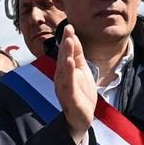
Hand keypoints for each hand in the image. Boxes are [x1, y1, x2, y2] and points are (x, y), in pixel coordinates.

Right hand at [54, 25, 97, 143]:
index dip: (68, 40)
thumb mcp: (82, 71)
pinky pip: (68, 83)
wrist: (82, 118)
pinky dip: (68, 72)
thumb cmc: (81, 94)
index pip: (66, 53)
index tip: (70, 26)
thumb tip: (73, 38)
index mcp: (65, 71)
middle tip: (69, 29)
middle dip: (66, 44)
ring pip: (64, 69)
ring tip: (68, 42)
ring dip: (65, 55)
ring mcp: (64, 88)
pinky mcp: (70, 98)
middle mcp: (61, 78)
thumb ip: (77, 55)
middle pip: (63, 58)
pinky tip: (69, 63)